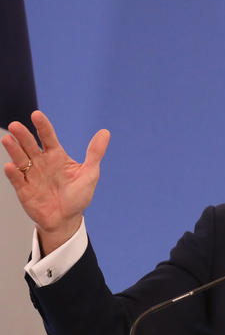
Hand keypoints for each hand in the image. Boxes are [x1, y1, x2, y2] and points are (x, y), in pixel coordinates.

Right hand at [1, 110, 109, 254]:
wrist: (67, 219)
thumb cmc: (78, 195)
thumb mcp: (90, 173)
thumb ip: (95, 153)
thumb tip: (105, 132)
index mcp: (57, 156)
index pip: (48, 137)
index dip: (42, 126)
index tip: (36, 115)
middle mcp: (41, 163)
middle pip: (30, 145)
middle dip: (23, 135)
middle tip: (15, 126)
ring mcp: (31, 176)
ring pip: (20, 159)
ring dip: (14, 150)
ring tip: (8, 139)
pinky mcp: (24, 190)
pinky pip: (17, 180)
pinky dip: (14, 173)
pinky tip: (12, 166)